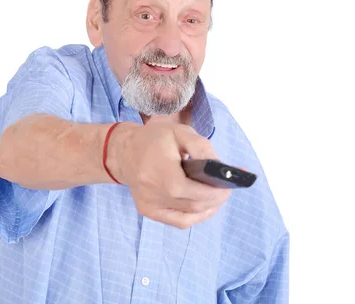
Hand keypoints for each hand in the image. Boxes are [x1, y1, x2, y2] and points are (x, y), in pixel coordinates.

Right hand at [108, 122, 231, 228]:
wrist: (125, 151)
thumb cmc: (155, 140)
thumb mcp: (180, 133)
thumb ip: (202, 148)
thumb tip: (221, 167)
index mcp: (162, 172)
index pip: (194, 191)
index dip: (215, 191)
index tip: (229, 185)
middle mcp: (154, 193)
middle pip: (194, 205)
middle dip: (216, 198)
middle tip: (226, 189)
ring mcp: (150, 205)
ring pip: (189, 215)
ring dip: (208, 207)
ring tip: (216, 195)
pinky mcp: (149, 211)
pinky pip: (178, 222)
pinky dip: (195, 216)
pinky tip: (203, 206)